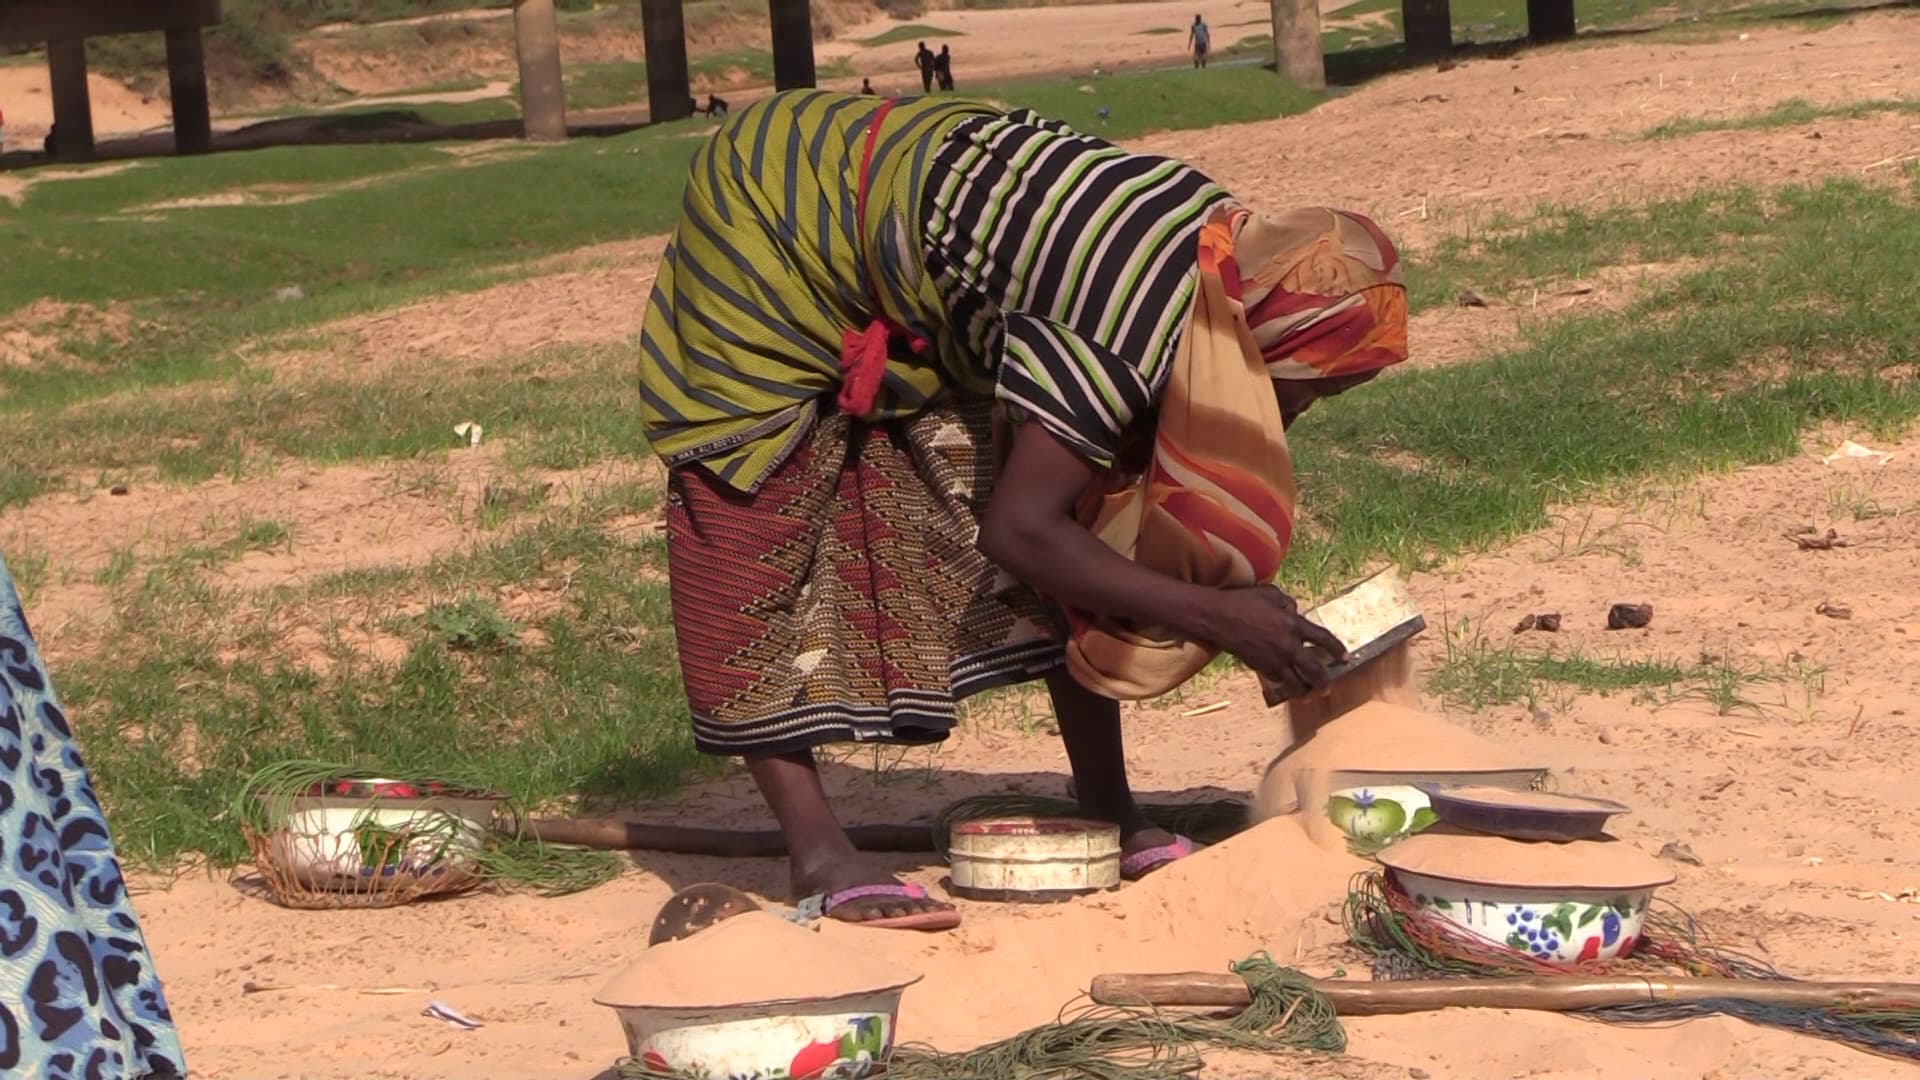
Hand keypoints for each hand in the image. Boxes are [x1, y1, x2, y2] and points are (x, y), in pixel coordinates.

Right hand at [1204, 585, 1349, 701]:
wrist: (1219, 618)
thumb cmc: (1243, 602)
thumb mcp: (1270, 594)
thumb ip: (1286, 603)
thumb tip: (1294, 611)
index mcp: (1293, 624)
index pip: (1323, 639)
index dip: (1337, 649)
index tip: (1345, 658)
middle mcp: (1288, 645)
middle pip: (1314, 669)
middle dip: (1323, 681)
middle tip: (1327, 687)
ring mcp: (1274, 659)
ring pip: (1295, 682)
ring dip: (1304, 691)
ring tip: (1308, 695)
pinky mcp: (1260, 667)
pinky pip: (1278, 681)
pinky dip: (1284, 685)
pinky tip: (1287, 687)